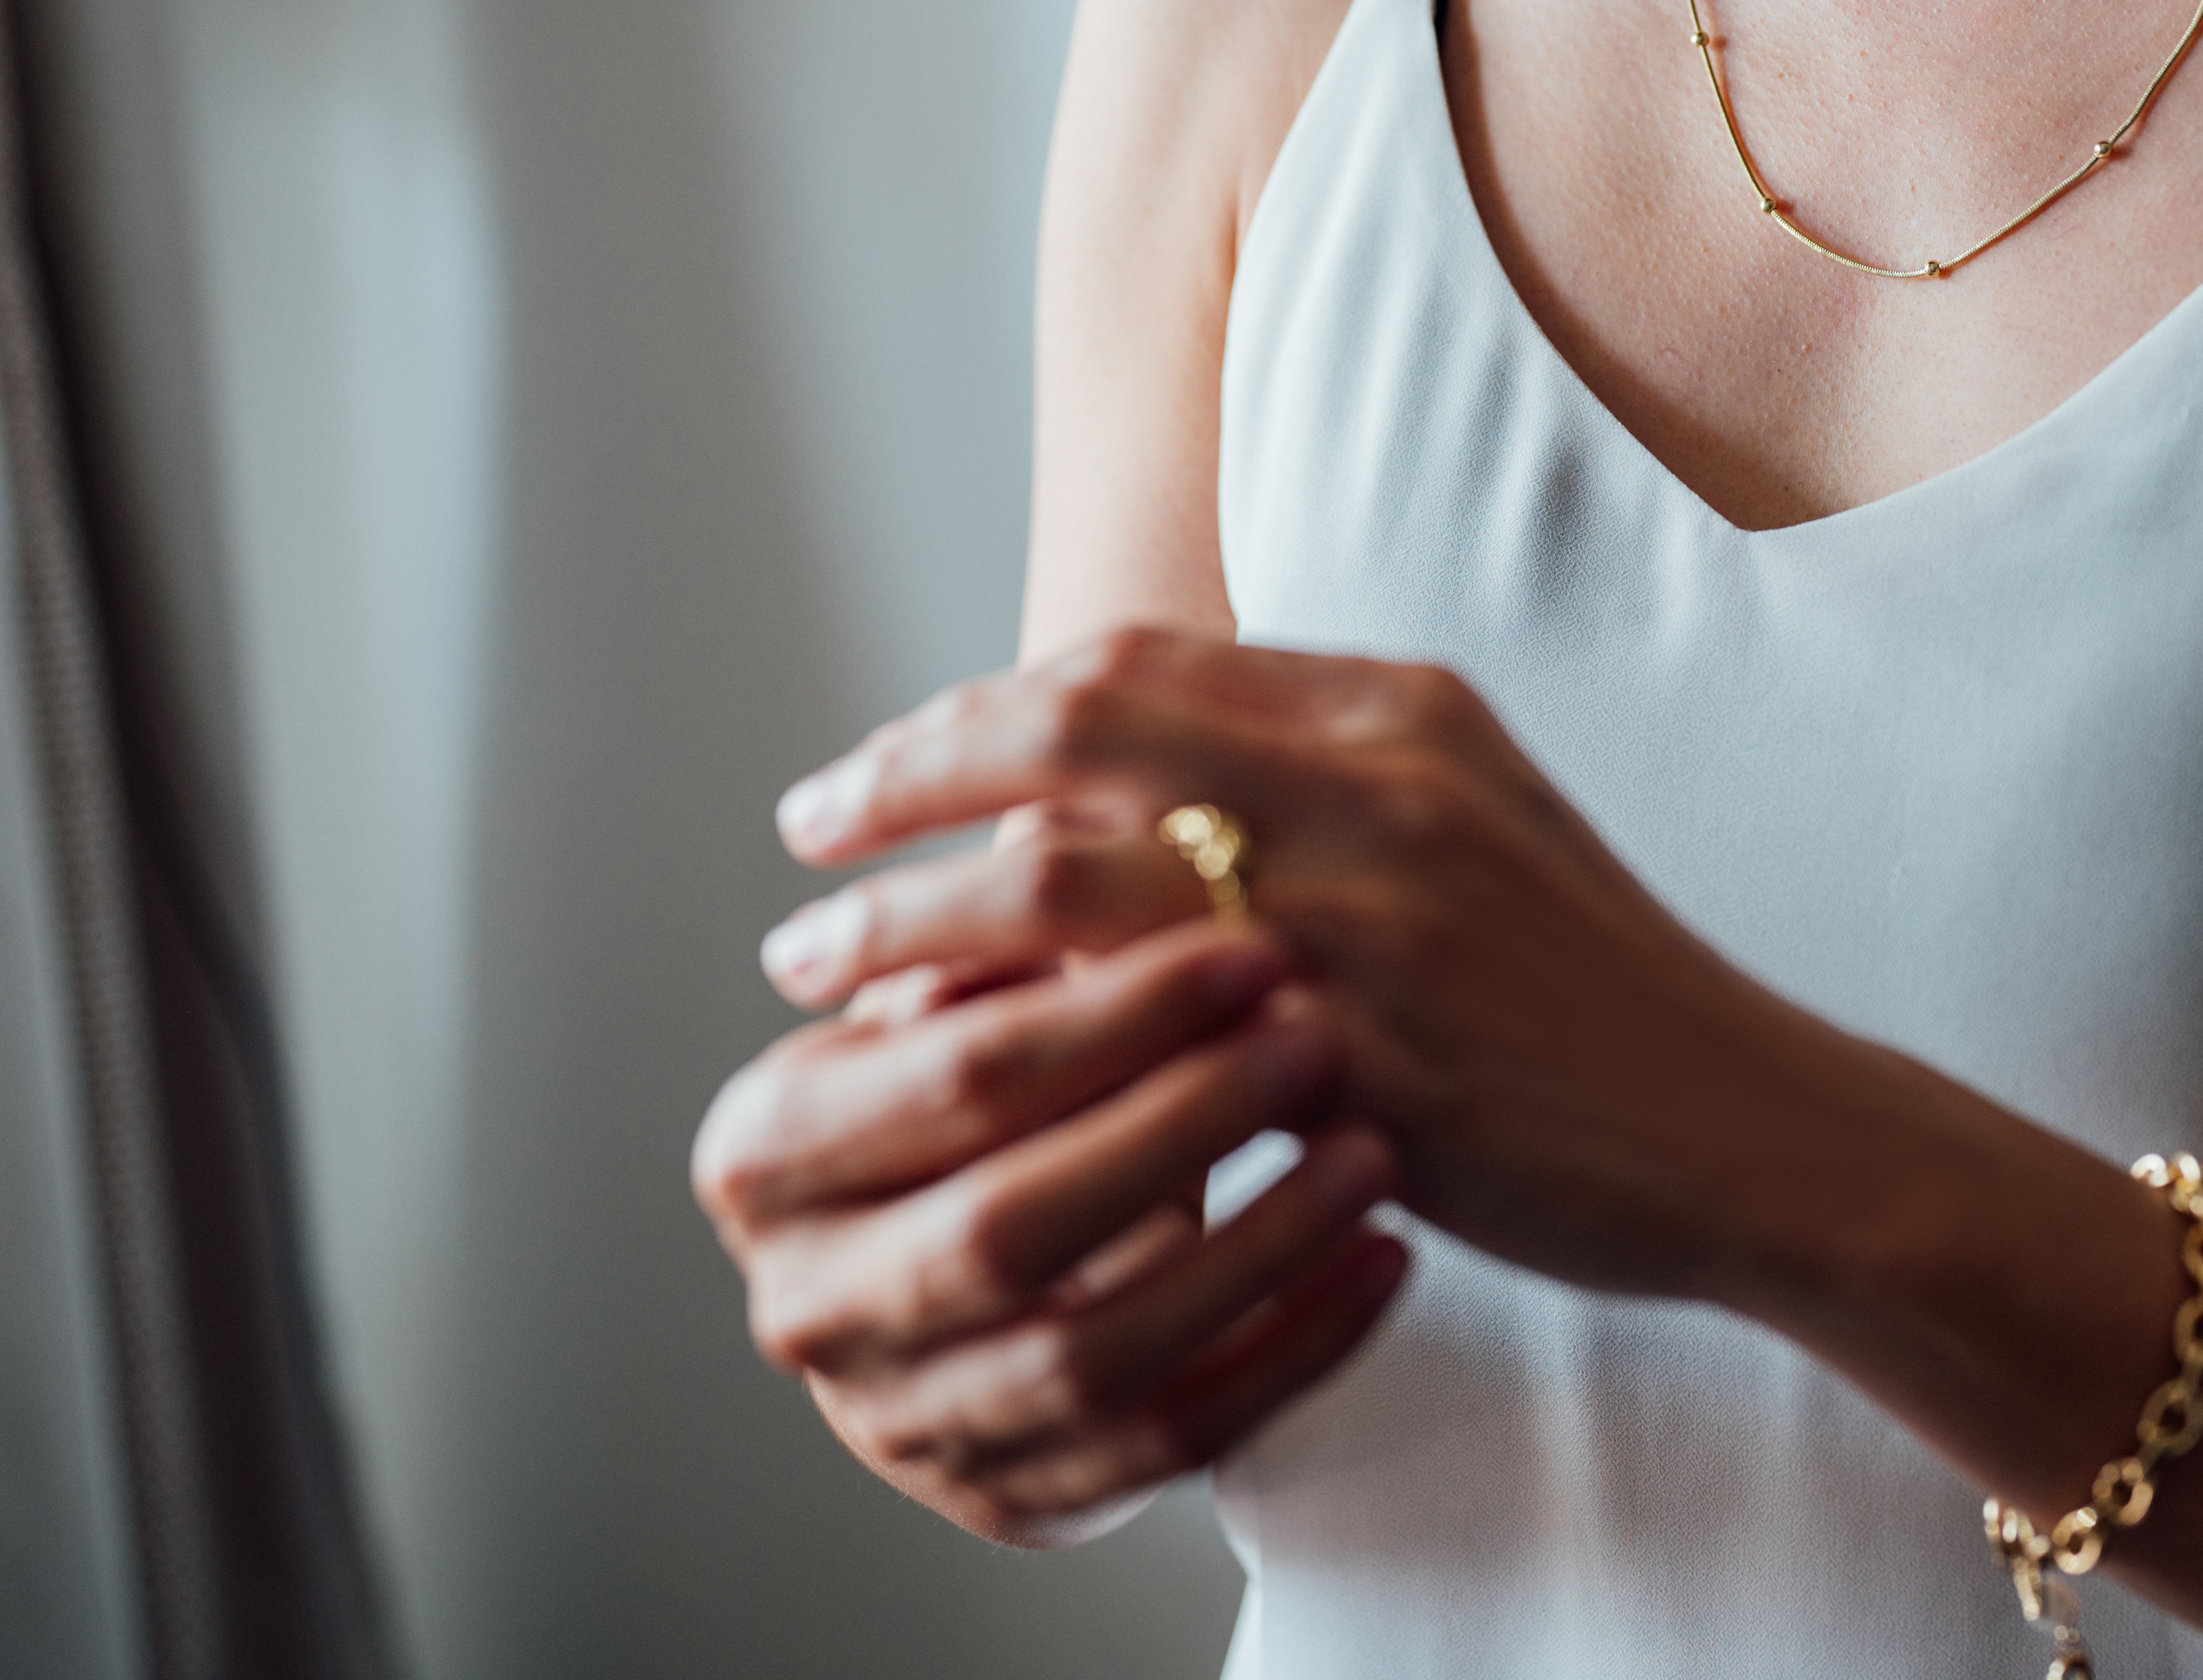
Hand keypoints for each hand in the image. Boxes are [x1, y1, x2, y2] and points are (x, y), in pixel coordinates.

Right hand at [690, 894, 1407, 1544]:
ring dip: (1252, 1247)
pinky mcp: (1017, 1495)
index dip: (1103, 1013)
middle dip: (1176, 1127)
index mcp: (764, 1148)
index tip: (1255, 944)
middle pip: (1008, 1223)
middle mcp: (808, 1298)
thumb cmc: (1011, 1062)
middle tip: (1320, 1041)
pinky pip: (1174, 1439)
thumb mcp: (987, 976)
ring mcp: (906, 1416)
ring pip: (1094, 1351)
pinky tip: (1386, 1257)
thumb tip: (1134, 760)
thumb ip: (1030, 889)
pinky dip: (1292, 1349)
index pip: (945, 1076)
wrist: (1005, 1232)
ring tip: (1375, 1149)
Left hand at [766, 626, 1890, 1307]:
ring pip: (1067, 875)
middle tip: (802, 838)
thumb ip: (1321, 776)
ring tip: (813, 961)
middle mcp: (1375, 786)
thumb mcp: (1475, 825)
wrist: (1750, 1123)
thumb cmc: (1592, 988)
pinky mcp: (1368, 1056)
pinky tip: (939, 1082)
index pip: (1131, 667)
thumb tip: (1128, 776)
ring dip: (910, 916)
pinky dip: (1013, 1047)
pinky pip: (1133, 1041)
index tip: (879, 766)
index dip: (972, 706)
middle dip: (903, 779)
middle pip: (1071, 733)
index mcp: (1400, 713)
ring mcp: (1370, 920)